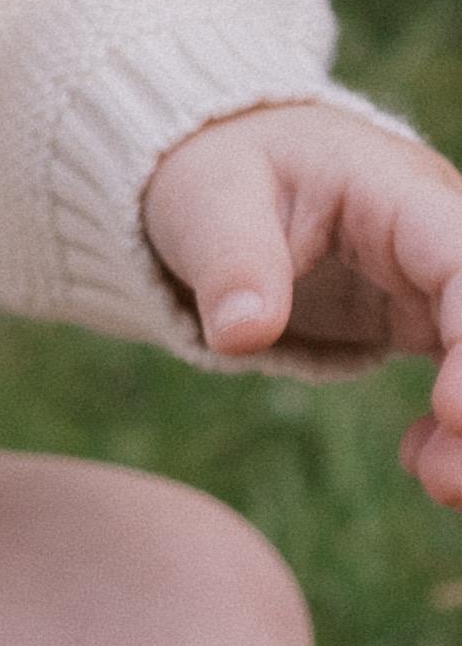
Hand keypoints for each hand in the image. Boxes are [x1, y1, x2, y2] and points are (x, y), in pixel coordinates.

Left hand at [142, 100, 461, 506]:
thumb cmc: (222, 168)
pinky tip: (418, 459)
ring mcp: (437, 279)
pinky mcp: (425, 318)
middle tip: (445, 479)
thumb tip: (239, 337)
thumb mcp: (209, 201)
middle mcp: (436, 234)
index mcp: (397, 192)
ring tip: (437, 482)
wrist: (226, 163)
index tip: (451, 413)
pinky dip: (458, 425)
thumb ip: (231, 264)